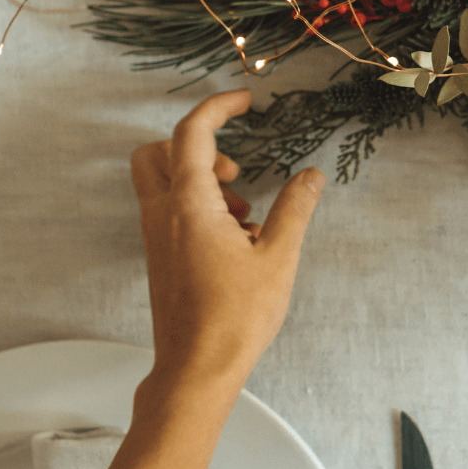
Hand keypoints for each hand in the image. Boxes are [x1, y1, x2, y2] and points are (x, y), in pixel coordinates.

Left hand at [130, 89, 325, 393]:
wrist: (197, 368)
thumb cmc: (236, 317)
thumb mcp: (279, 257)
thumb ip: (294, 208)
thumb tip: (311, 175)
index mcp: (189, 205)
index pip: (192, 133)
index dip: (218, 107)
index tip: (245, 101)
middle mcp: (162, 215)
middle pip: (156, 152)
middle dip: (195, 146)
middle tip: (235, 172)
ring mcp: (156, 238)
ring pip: (160, 183)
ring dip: (198, 180)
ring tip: (243, 214)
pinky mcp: (160, 259)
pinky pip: (168, 213)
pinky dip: (195, 208)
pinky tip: (234, 241)